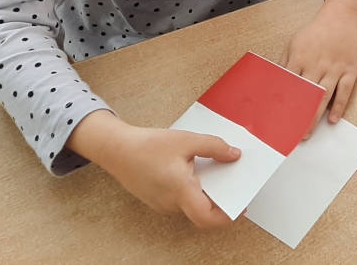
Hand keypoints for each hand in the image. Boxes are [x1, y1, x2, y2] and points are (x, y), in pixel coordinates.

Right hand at [66, 109, 239, 227]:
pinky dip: (193, 188)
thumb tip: (234, 155)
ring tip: (216, 169)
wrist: (116, 149)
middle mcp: (171, 202)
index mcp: (180, 189)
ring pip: (191, 203)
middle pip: (202, 209)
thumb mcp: (187, 140)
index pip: (206, 217)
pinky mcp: (157, 200)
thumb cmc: (147, 145)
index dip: (226, 216)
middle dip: (220, 197)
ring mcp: (162, 204)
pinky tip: (195, 170)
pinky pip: (181, 199)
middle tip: (234, 180)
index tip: (240, 205)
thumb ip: (215, 147)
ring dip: (206, 190)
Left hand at [281, 0, 356, 129]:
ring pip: (324, 96)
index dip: (282, 103)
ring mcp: (335, 68)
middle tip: (292, 133)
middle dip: (298, 115)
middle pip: (306, 95)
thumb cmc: (316, 32)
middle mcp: (317, 65)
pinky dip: (339, 106)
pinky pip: (344, 91)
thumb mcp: (294, 43)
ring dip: (316, 116)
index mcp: (300, 58)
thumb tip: (272, 81)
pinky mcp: (350, 70)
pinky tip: (333, 119)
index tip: (276, 118)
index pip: (288, 85)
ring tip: (308, 132)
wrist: (341, 18)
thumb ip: (284, 63)